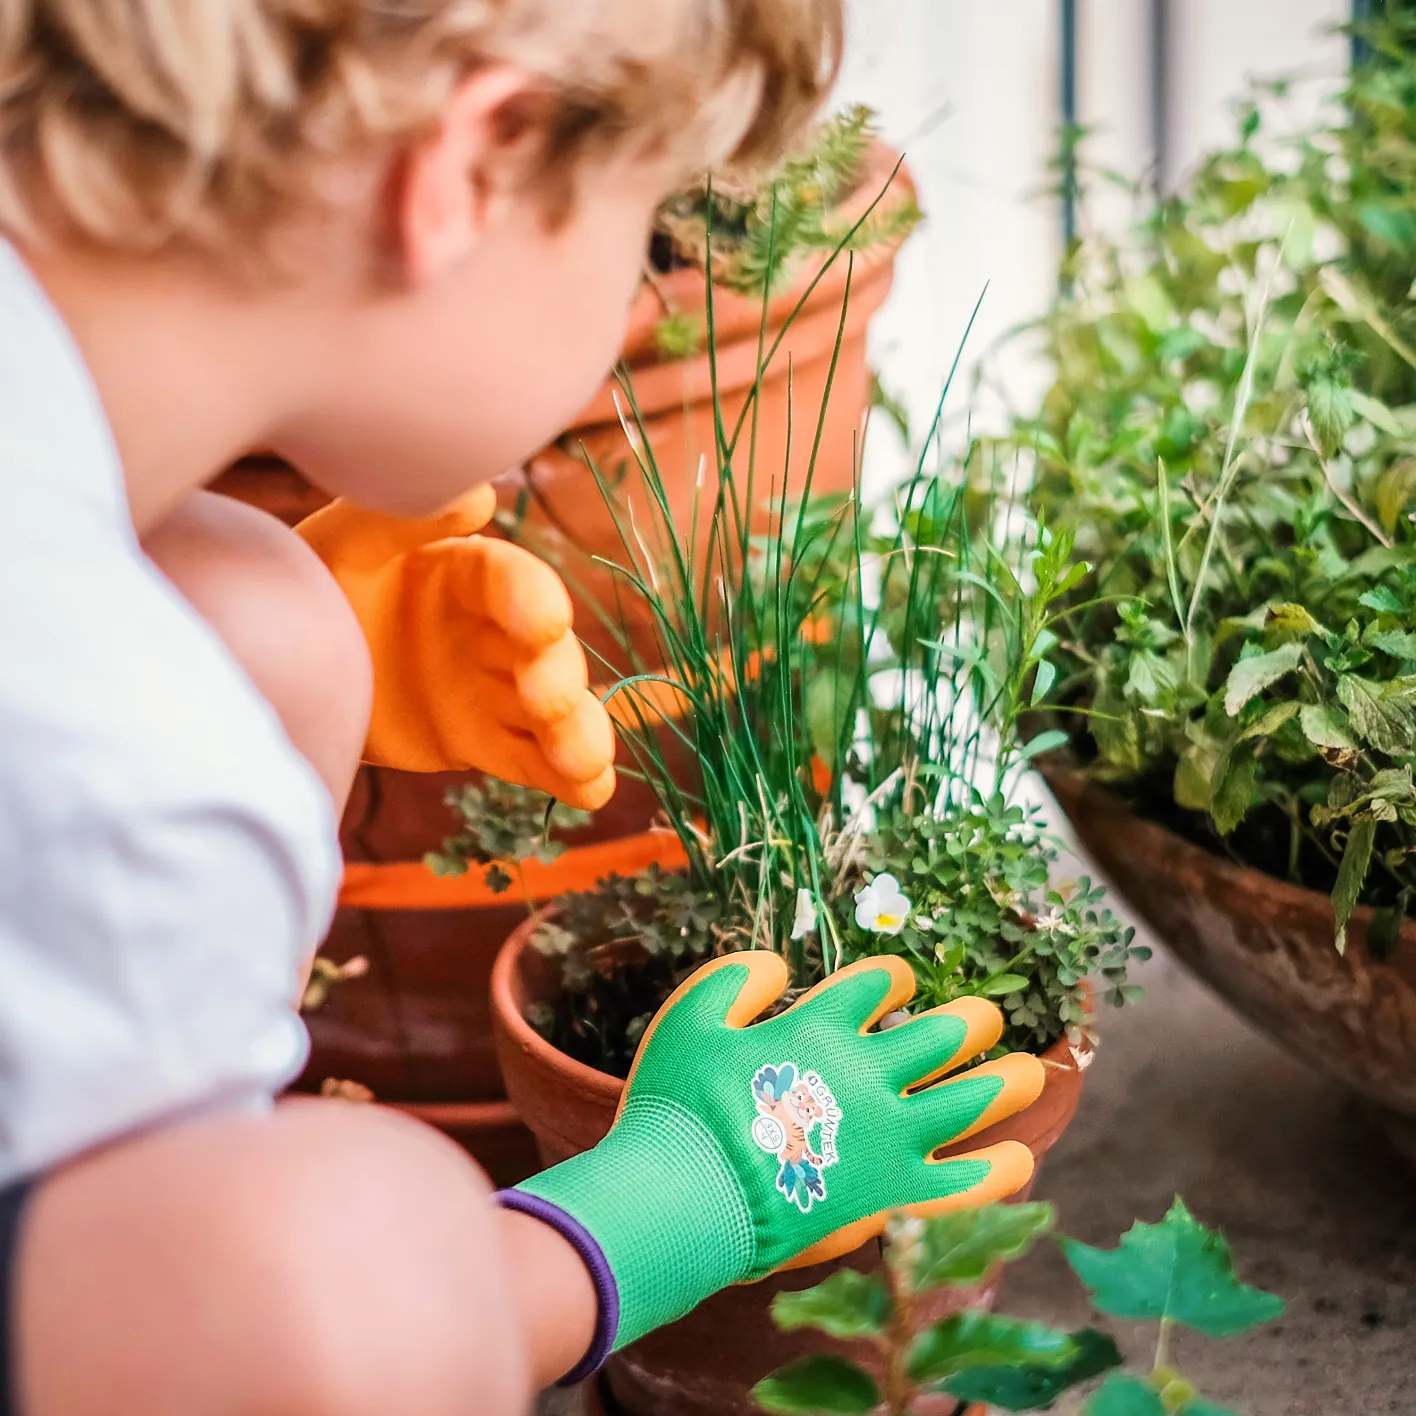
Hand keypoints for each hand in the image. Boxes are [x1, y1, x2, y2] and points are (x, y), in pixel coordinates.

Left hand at [296, 488, 615, 809]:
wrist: (284, 663)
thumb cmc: (311, 585)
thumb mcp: (345, 545)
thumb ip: (401, 519)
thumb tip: (479, 498)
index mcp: (465, 574)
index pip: (509, 581)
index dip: (531, 599)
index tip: (545, 620)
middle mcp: (492, 630)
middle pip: (542, 652)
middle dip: (555, 676)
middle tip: (548, 701)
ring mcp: (492, 689)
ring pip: (549, 712)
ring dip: (574, 734)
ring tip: (584, 764)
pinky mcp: (482, 740)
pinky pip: (528, 759)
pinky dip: (564, 776)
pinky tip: (590, 792)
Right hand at [499, 952, 1043, 1377]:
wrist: (685, 1197)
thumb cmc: (677, 1105)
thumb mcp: (690, 1017)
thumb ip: (735, 979)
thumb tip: (778, 965)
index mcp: (821, 1028)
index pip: (877, 985)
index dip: (895, 978)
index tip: (902, 982)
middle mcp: (869, 1075)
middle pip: (941, 1036)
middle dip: (972, 1021)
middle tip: (988, 1017)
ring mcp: (890, 1138)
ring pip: (970, 1100)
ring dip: (1006, 1082)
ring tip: (1030, 1072)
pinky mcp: (895, 1198)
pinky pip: (964, 1185)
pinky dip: (998, 1172)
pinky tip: (1022, 1159)